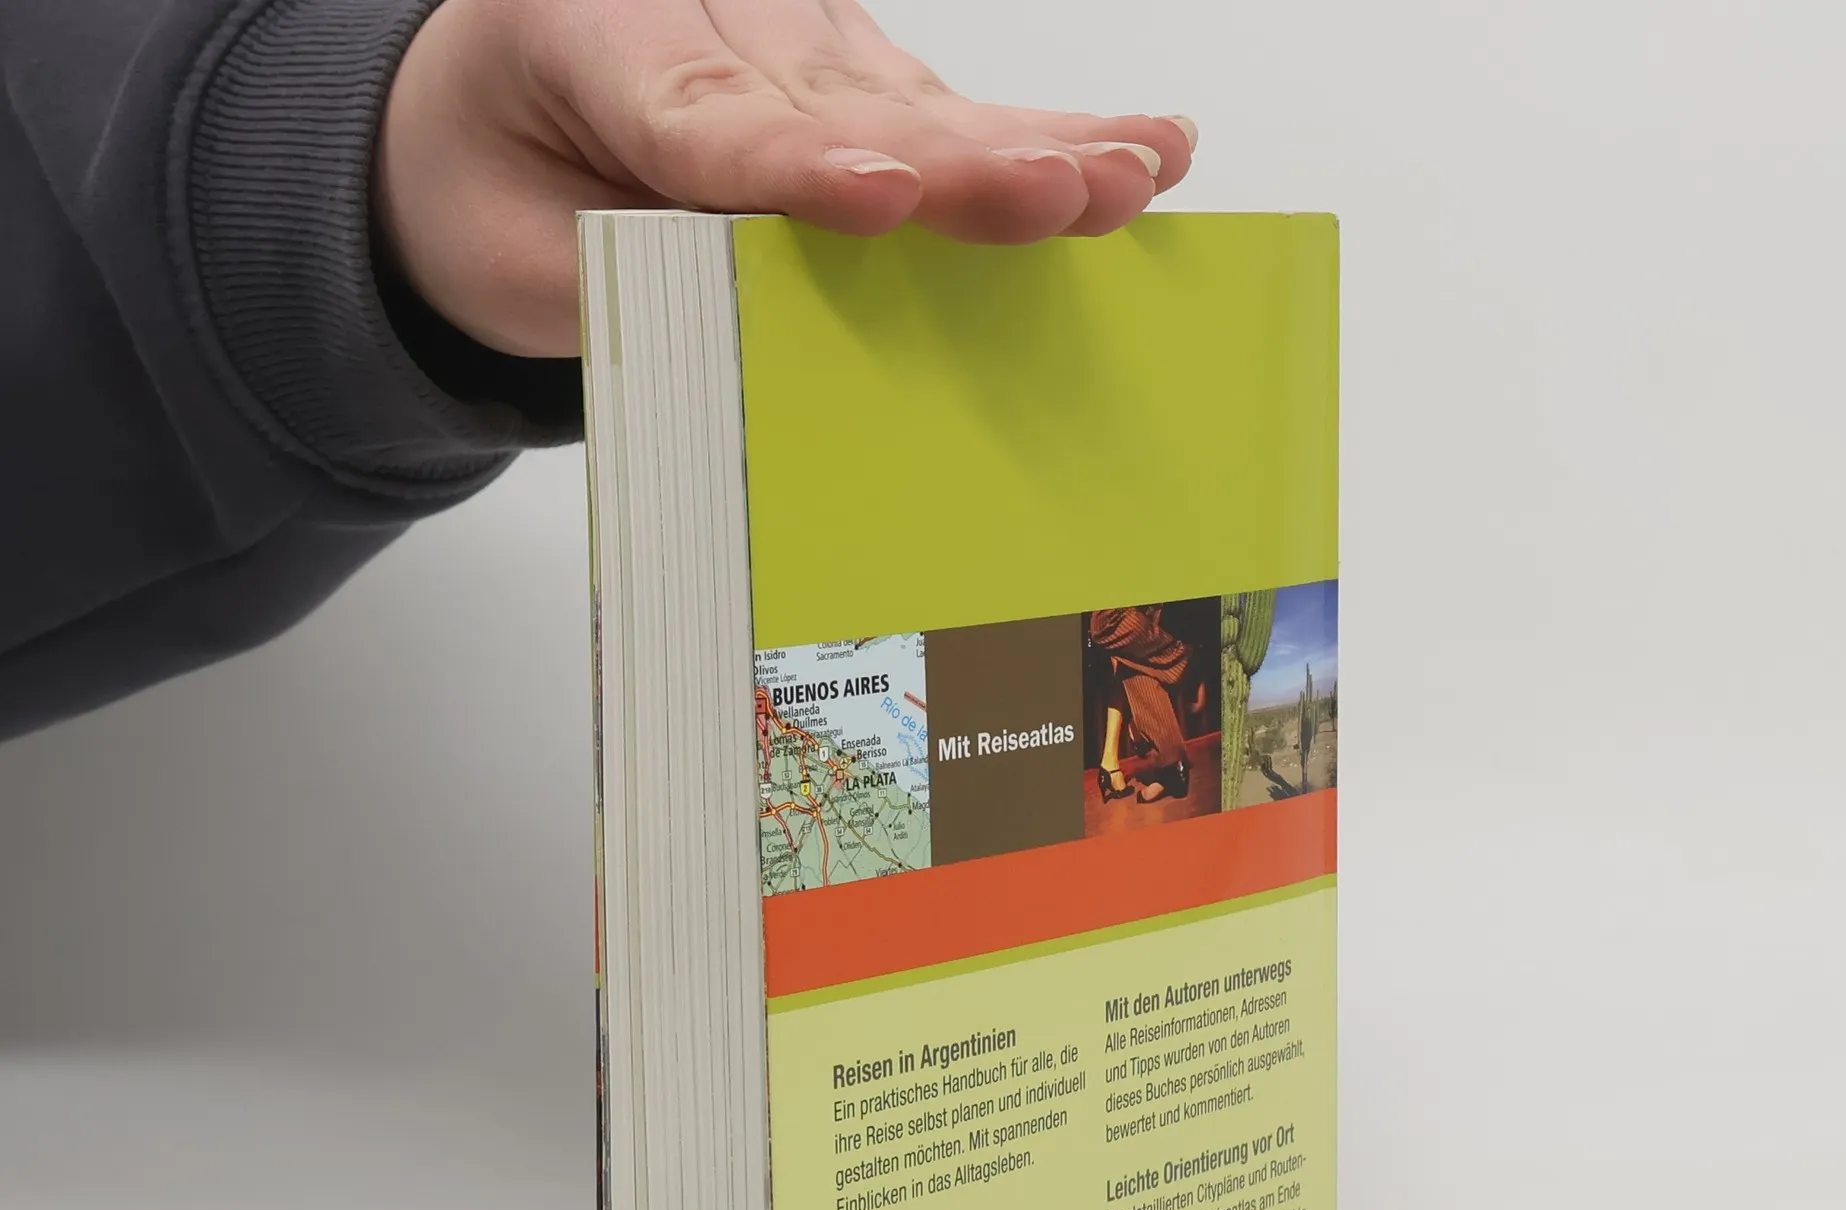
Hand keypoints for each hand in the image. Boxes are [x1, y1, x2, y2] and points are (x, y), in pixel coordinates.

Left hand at [375, 0, 1196, 357]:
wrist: (489, 114)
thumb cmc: (499, 189)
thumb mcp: (512, 260)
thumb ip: (621, 281)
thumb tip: (760, 333)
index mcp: (593, 35)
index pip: (710, 118)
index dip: (800, 166)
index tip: (881, 198)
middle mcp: (717, 14)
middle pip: (849, 106)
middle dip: (963, 161)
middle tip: (1065, 191)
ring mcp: (798, 39)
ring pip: (919, 104)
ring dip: (1034, 148)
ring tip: (1135, 173)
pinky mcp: (859, 76)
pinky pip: (948, 112)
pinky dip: (1043, 137)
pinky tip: (1146, 146)